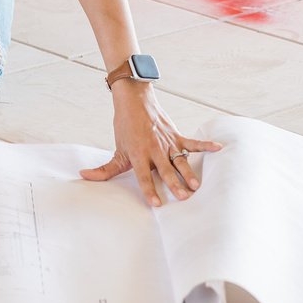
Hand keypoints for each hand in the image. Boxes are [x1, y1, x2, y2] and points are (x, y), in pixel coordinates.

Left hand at [80, 81, 222, 207]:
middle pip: (165, 170)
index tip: (156, 203)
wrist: (134, 99)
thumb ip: (104, 169)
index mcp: (139, 155)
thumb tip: (83, 176)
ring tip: (196, 185)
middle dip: (174, 183)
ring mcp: (167, 142)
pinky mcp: (176, 135)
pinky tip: (218, 148)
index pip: (144, 176)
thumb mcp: (116, 149)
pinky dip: (205, 144)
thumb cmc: (125, 127)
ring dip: (188, 172)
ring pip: (180, 159)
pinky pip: (192, 142)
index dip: (149, 190)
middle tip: (183, 197)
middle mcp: (154, 150)